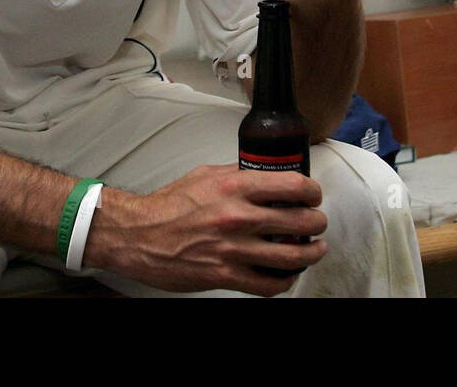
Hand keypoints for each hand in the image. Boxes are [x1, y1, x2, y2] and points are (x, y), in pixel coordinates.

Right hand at [88, 165, 327, 295]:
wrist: (139, 235)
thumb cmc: (169, 205)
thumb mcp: (205, 174)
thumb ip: (238, 173)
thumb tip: (265, 172)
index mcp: (234, 187)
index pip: (292, 186)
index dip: (312, 191)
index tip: (313, 195)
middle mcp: (237, 217)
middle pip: (300, 222)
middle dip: (316, 223)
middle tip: (317, 223)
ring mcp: (233, 249)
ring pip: (291, 256)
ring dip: (310, 253)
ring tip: (314, 250)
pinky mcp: (225, 276)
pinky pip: (269, 284)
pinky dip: (285, 280)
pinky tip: (287, 274)